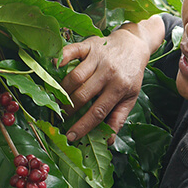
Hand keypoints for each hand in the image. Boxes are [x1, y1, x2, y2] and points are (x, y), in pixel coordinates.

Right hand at [59, 15, 165, 142]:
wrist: (133, 45)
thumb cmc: (130, 74)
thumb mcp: (130, 98)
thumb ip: (118, 119)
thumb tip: (108, 141)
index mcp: (119, 87)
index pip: (98, 111)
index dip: (83, 126)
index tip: (71, 136)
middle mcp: (108, 72)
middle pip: (83, 95)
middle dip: (69, 110)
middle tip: (61, 118)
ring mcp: (97, 57)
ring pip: (74, 77)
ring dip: (63, 91)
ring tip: (57, 101)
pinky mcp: (88, 45)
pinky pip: (71, 51)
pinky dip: (61, 58)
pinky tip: (53, 67)